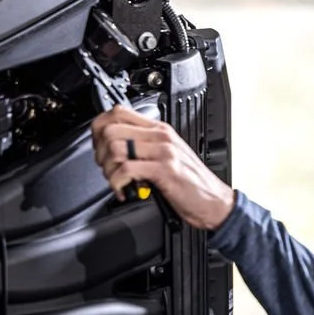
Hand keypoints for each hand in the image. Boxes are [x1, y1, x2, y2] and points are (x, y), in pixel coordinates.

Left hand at [90, 105, 235, 230]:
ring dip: (108, 169)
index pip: (118, 112)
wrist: (214, 202)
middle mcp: (160, 137)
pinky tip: (124, 190)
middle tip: (106, 167)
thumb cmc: (190, 183)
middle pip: (111, 129)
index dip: (100, 128)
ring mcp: (163, 152)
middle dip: (100, 152)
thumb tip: (114, 146)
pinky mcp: (164, 170)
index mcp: (159, 129)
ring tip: (115, 181)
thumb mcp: (166, 156)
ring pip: (116, 148)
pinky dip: (117, 182)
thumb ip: (144, 147)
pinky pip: (127, 168)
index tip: (99, 146)